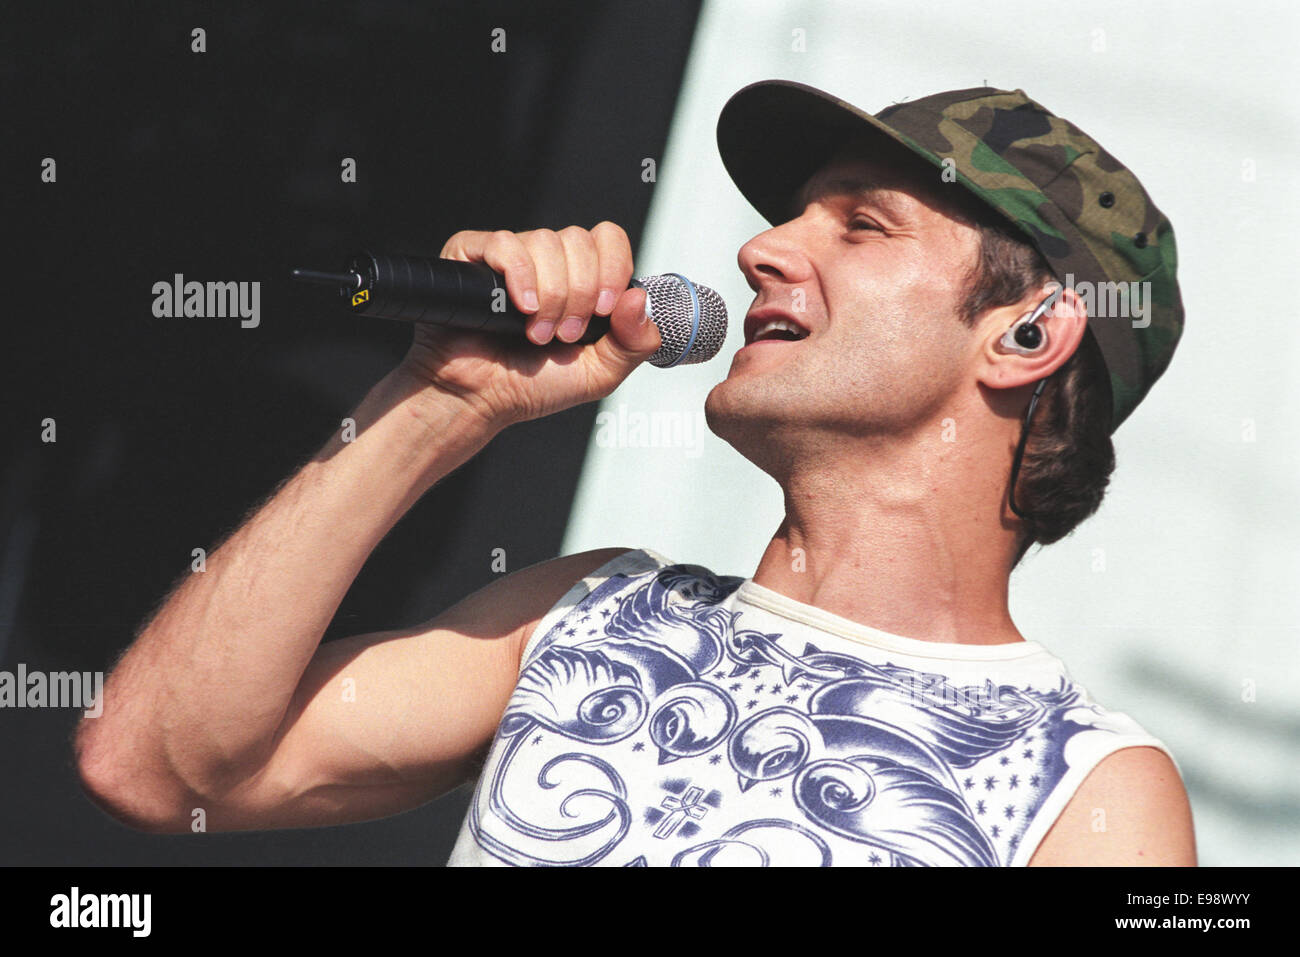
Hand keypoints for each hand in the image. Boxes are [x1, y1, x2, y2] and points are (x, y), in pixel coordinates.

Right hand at [396, 222, 661, 427]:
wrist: (479, 400)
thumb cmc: (531, 386)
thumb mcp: (600, 373)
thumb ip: (634, 342)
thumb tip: (640, 298)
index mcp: (581, 280)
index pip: (608, 239)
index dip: (612, 268)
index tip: (602, 309)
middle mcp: (548, 263)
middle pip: (580, 239)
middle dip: (578, 294)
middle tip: (563, 335)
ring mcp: (511, 257)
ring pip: (546, 241)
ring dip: (549, 296)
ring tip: (535, 333)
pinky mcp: (473, 255)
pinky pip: (506, 244)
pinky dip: (520, 277)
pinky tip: (519, 308)